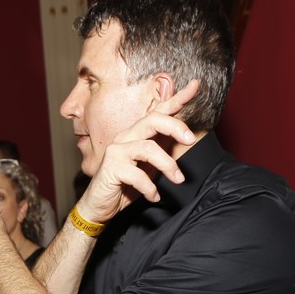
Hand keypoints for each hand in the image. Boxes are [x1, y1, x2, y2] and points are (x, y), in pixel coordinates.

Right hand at [74, 80, 199, 225]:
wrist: (98, 207)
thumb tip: (185, 138)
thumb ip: (162, 151)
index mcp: (136, 135)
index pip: (157, 112)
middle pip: (152, 120)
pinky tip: (153, 196)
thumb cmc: (124, 186)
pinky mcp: (111, 168)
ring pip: (148, 148)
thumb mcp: (149, 167)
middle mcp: (125, 137)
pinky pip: (138, 175)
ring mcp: (116, 151)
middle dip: (175, 126)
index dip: (176, 98)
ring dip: (168, 165)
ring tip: (178, 180)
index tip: (195, 86)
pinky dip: (150, 188)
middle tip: (191, 140)